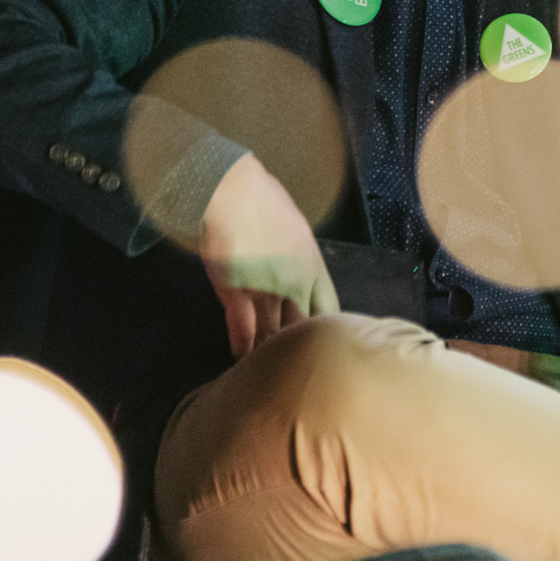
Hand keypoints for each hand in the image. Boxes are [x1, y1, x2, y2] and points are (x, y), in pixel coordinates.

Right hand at [197, 153, 339, 358]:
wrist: (231, 188)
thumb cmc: (261, 198)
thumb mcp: (293, 226)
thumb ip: (298, 252)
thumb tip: (297, 260)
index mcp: (313, 264)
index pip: (329, 309)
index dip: (326, 330)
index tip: (321, 344)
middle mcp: (296, 282)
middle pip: (304, 328)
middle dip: (300, 349)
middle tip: (296, 368)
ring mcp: (266, 289)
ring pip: (273, 334)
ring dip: (269, 355)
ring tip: (266, 372)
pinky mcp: (236, 292)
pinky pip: (242, 329)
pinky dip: (242, 347)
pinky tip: (239, 359)